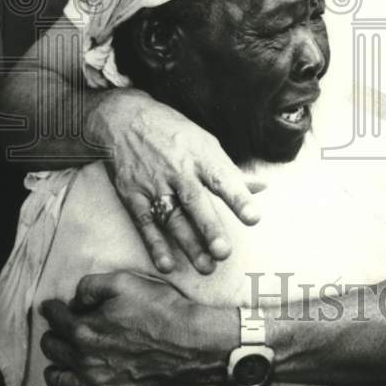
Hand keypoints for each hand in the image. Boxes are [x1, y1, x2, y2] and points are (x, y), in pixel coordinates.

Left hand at [40, 271, 231, 385]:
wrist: (192, 344)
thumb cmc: (161, 309)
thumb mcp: (125, 282)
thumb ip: (90, 286)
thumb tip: (74, 300)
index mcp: (84, 330)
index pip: (54, 319)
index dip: (51, 309)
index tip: (51, 307)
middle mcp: (84, 360)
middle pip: (52, 348)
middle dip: (52, 335)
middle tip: (60, 329)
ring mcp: (96, 384)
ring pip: (56, 378)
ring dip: (55, 364)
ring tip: (62, 357)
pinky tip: (70, 384)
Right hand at [87, 90, 262, 274]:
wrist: (124, 119)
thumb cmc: (173, 132)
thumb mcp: (205, 142)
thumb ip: (230, 171)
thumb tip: (261, 187)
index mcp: (201, 155)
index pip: (223, 178)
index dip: (239, 198)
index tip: (254, 217)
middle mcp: (179, 170)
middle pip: (195, 202)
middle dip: (210, 228)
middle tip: (224, 252)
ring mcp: (154, 183)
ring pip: (172, 217)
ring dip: (188, 244)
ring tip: (206, 266)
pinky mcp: (133, 194)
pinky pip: (145, 223)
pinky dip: (155, 244)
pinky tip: (167, 265)